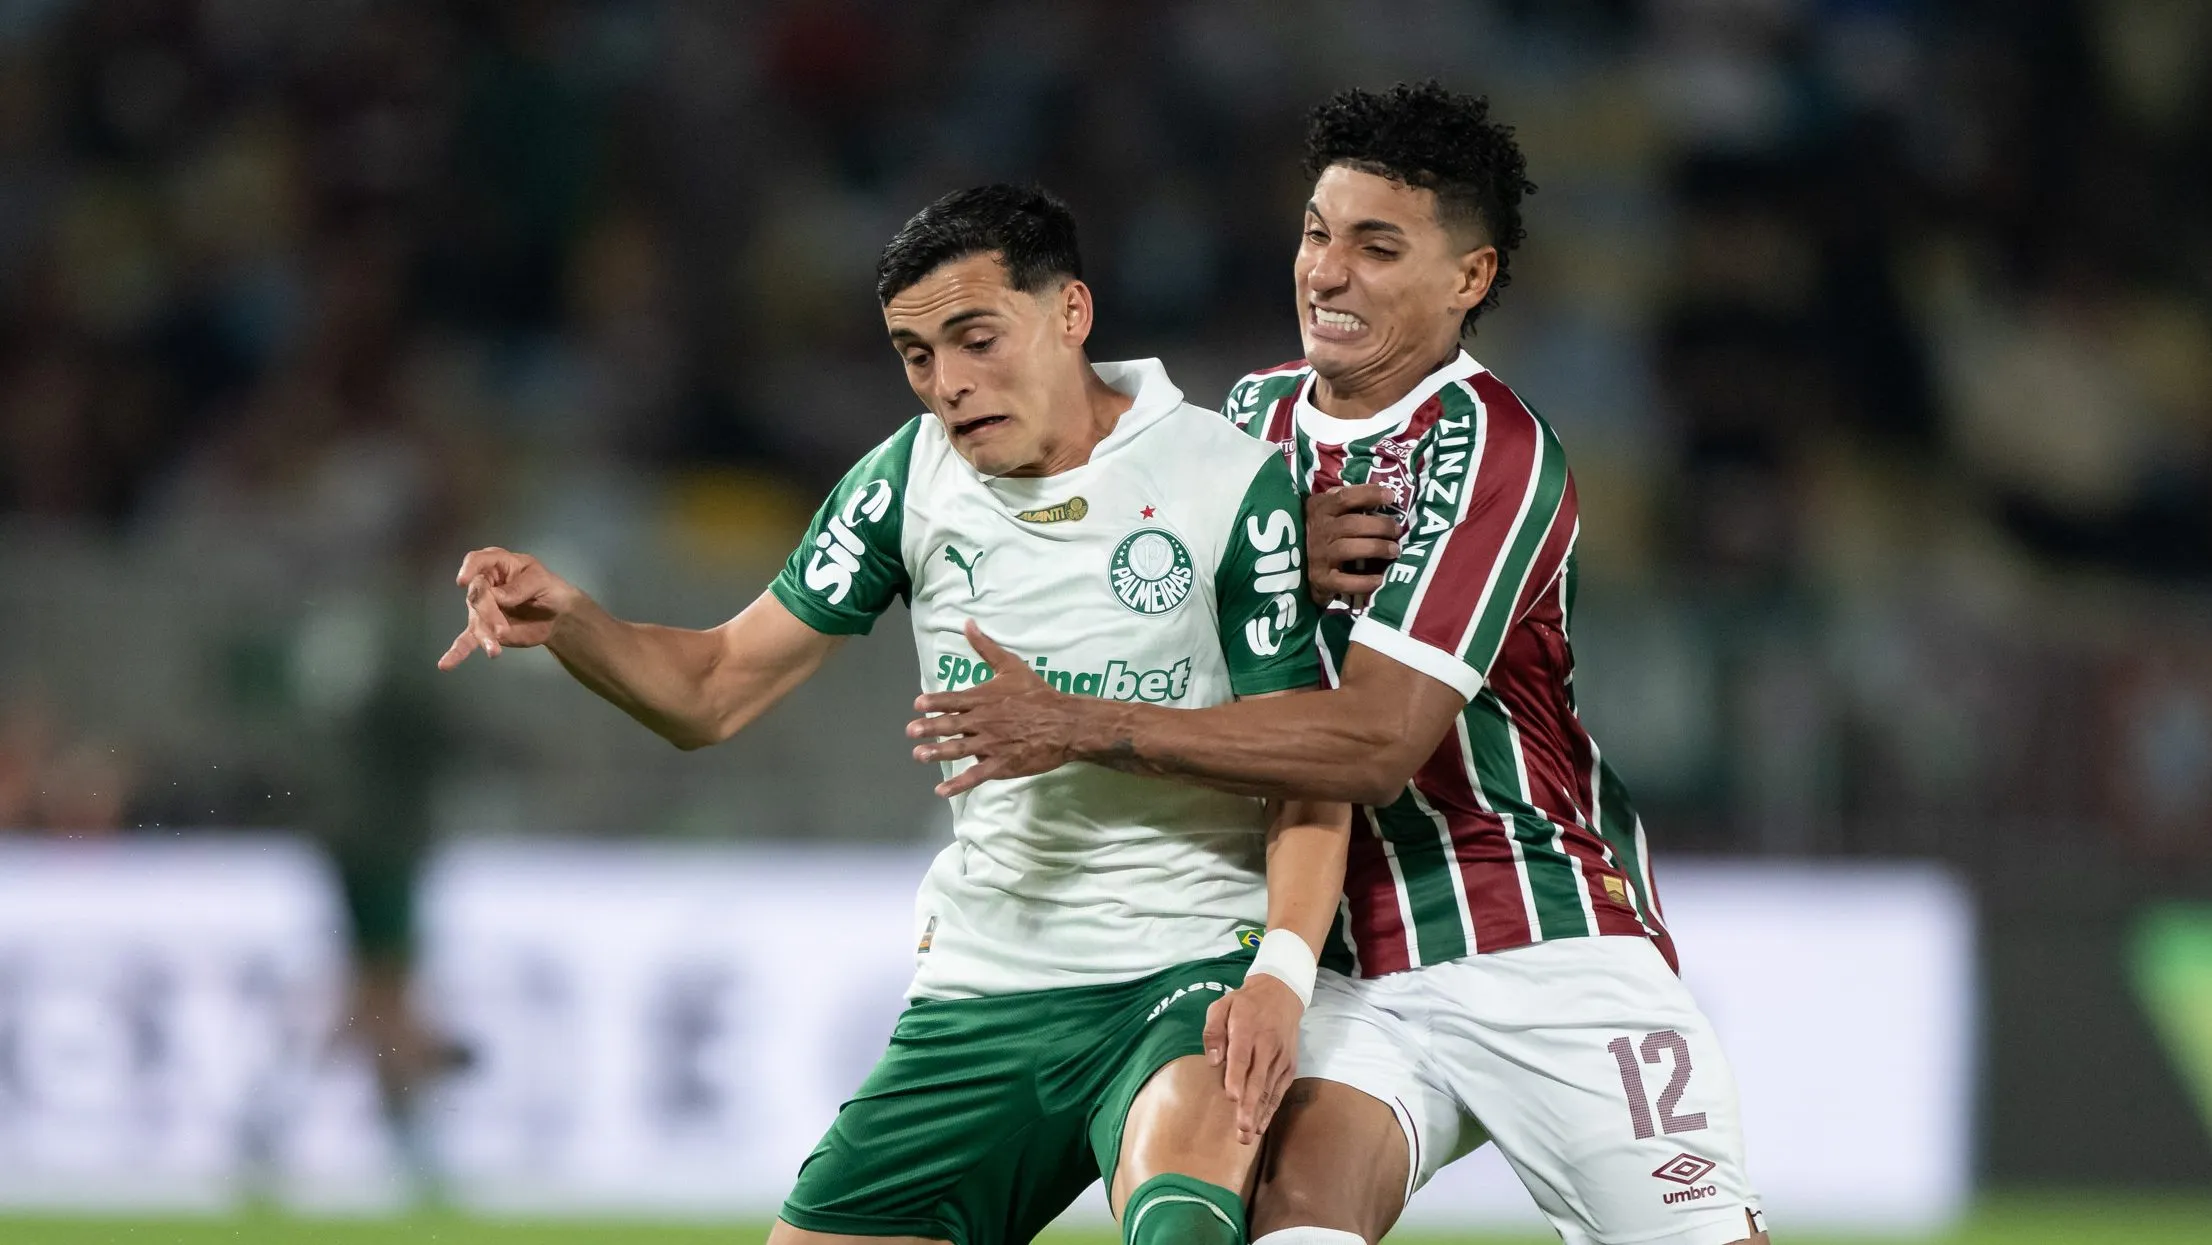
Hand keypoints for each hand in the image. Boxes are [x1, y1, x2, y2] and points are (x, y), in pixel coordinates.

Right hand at [436, 547, 581, 669]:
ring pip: (475, 620)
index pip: (478, 560)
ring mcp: (482, 608)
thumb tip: (498, 597)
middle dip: (487, 613)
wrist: (557, 616)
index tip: (463, 582)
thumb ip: (520, 587)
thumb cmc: (549, 590)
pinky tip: (446, 664)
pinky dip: (457, 652)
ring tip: (495, 651)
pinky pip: (468, 640)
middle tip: (502, 630)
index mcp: (498, 564)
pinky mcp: (485, 629)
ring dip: (483, 636)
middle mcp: (484, 584)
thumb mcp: (542, 581)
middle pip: (476, 595)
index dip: (469, 569)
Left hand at [907, 621, 1088, 796]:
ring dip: (937, 753)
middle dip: (929, 728)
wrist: (1065, 723)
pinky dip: (958, 784)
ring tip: (919, 756)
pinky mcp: (1001, 764)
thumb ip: (986, 647)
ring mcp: (991, 745)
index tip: (917, 705)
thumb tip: (967, 623)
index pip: (952, 699)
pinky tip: (942, 791)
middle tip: (911, 731)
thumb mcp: (1011, 666)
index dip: (934, 701)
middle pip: (950, 725)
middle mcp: (983, 721)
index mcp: (983, 698)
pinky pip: (975, 775)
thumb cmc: (1038, 694)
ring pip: (958, 749)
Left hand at [1202, 973, 1302, 1143]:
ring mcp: (1281, 1057)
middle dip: (1249, 1105)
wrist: (1282, 994)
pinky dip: (1271, 1109)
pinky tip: (1261, 1125)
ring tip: (1248, 1135)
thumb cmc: (1245, 1003)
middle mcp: (1267, 1045)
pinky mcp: (1289, 1066)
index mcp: (1247, 1029)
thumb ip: (1213, 1030)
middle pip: (1257, 1078)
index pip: (1242, 1056)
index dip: (1236, 1077)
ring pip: (1269, 1089)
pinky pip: (1279, 1090)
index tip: (1231, 1096)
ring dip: (1259, 1113)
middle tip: (1241, 1128)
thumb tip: (1213, 1060)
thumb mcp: (1222, 1005)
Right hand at [1306, 482, 1400, 603]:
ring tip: (1394, 551)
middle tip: (1397, 531)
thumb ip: (1350, 502)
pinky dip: (1363, 581)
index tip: (1391, 496)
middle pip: (1351, 524)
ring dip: (1376, 548)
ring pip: (1348, 549)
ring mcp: (1318, 556)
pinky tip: (1379, 580)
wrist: (1299, 566)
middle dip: (1379, 526)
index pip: (1344, 497)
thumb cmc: (1326, 533)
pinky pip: (1344, 582)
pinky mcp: (1321, 580)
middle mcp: (1317, 531)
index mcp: (1320, 508)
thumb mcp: (1331, 512)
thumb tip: (1386, 494)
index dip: (1369, 494)